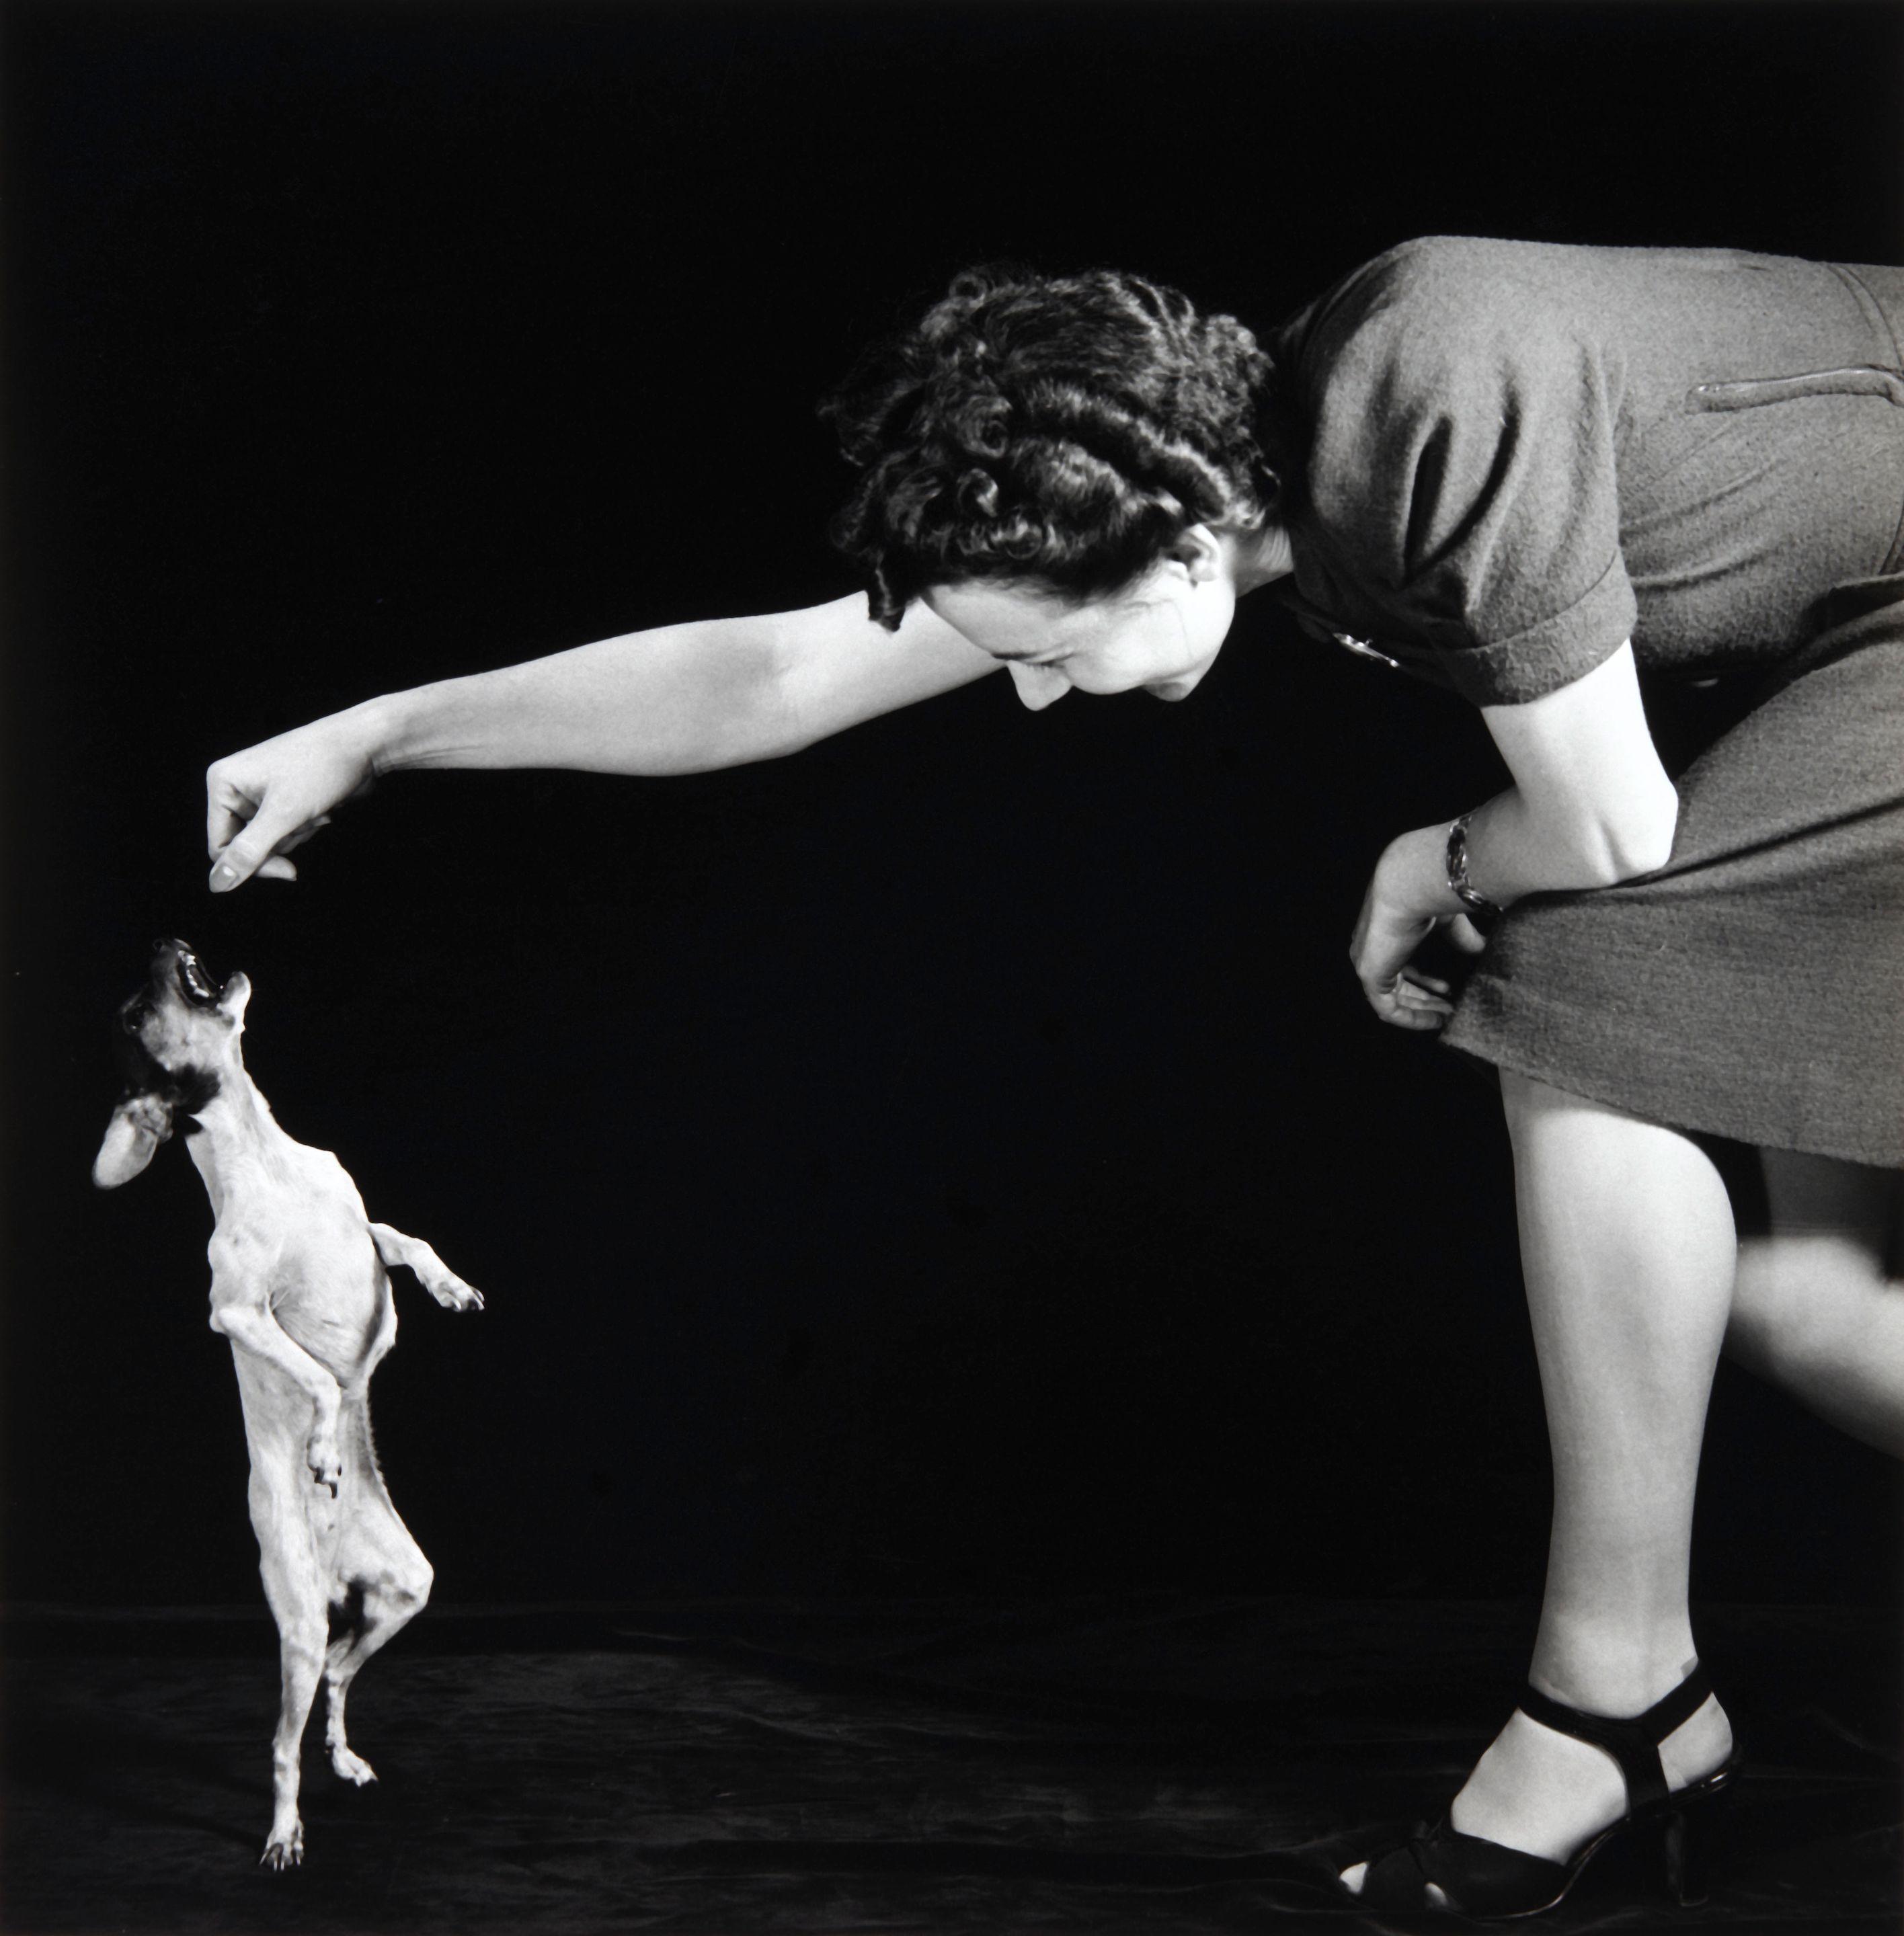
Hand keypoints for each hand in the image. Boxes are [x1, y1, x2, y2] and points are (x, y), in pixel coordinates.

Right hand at [205, 710, 381, 891]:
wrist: (363, 746)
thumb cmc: (321, 768)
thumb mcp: (283, 815)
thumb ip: (248, 852)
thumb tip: (217, 884)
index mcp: (222, 783)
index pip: (219, 847)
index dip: (251, 865)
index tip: (288, 870)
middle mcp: (236, 787)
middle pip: (245, 847)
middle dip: (281, 841)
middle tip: (303, 820)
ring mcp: (261, 793)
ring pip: (270, 842)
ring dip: (298, 833)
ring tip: (314, 807)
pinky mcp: (284, 799)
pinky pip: (288, 831)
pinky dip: (307, 826)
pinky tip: (321, 807)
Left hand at [1349, 833, 1488, 1030]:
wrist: (1411, 885)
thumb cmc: (1429, 894)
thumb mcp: (1449, 922)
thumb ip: (1463, 939)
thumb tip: (1485, 951)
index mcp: (1387, 934)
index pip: (1403, 963)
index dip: (1427, 980)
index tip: (1450, 989)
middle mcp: (1373, 950)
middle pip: (1399, 984)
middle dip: (1426, 999)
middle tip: (1453, 1008)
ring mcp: (1368, 963)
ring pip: (1394, 999)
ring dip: (1423, 1010)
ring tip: (1449, 1015)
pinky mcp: (1369, 976)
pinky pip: (1388, 1008)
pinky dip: (1412, 1018)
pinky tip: (1437, 1020)